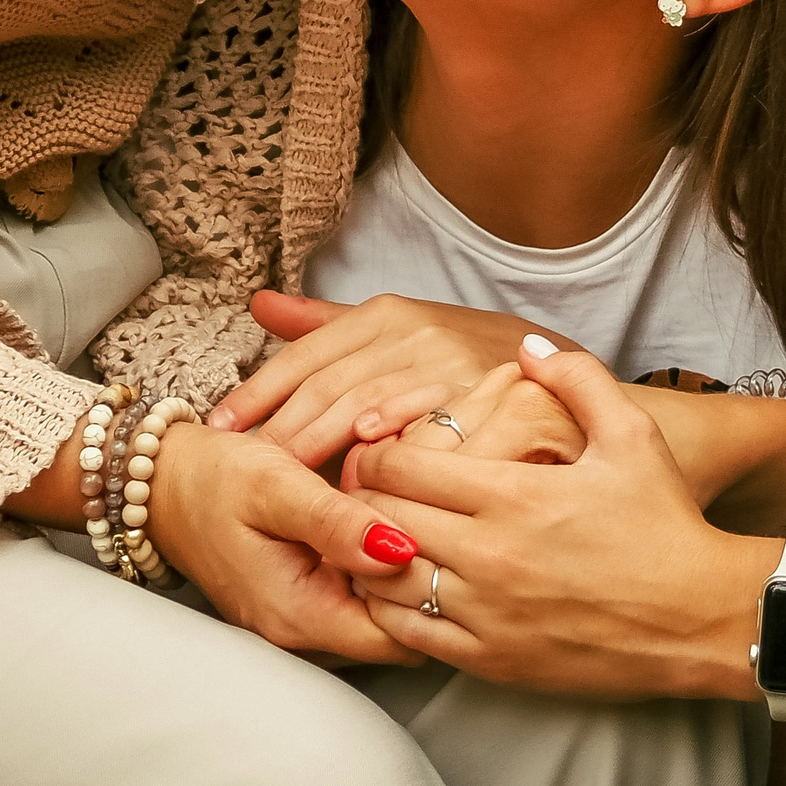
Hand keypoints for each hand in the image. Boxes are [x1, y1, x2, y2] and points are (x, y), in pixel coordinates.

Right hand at [145, 420, 425, 664]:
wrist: (162, 484)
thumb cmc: (215, 480)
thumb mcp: (276, 488)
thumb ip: (337, 523)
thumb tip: (401, 551)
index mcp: (299, 616)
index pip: (399, 638)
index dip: (429, 591)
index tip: (436, 536)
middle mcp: (300, 635)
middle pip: (394, 633)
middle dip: (419, 583)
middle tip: (425, 519)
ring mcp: (297, 625)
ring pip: (378, 617)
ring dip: (396, 575)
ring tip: (399, 518)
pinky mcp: (298, 606)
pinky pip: (354, 601)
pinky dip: (372, 570)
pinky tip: (373, 529)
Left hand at [207, 290, 573, 470]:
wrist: (566, 391)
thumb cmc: (474, 368)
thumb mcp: (404, 331)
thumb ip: (329, 326)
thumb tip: (259, 304)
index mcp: (392, 315)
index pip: (310, 354)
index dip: (261, 391)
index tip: (219, 427)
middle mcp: (421, 336)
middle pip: (334, 386)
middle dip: (283, 429)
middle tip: (243, 467)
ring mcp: (458, 371)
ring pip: (376, 408)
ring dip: (327, 448)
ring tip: (286, 482)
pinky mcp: (494, 408)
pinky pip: (437, 436)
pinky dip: (399, 457)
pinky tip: (367, 481)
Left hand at [347, 336, 778, 701]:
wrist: (704, 616)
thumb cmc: (667, 522)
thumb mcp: (631, 434)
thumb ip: (577, 378)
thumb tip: (528, 346)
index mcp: (514, 494)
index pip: (400, 467)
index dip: (376, 452)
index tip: (379, 447)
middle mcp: (490, 555)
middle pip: (380, 520)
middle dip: (361, 499)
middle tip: (360, 489)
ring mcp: (488, 614)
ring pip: (384, 581)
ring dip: (368, 555)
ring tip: (372, 536)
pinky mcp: (494, 661)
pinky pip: (410, 636)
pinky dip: (390, 610)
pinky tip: (401, 589)